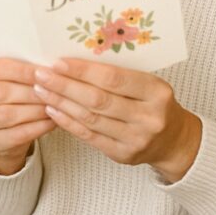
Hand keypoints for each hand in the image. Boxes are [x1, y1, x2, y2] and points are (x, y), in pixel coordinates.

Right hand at [0, 58, 56, 174]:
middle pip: (0, 92)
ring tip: (54, 105)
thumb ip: (26, 70)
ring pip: (6, 115)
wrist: (7, 127)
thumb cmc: (14, 95)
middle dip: (30, 91)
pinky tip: (51, 121)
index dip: (22, 70)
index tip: (44, 71)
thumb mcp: (15, 77)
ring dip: (34, 110)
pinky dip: (36, 127)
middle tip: (53, 90)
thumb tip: (49, 66)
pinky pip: (14, 135)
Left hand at [33, 58, 201, 181]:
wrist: (174, 140)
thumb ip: (120, 74)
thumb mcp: (148, 84)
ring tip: (41, 90)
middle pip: (98, 99)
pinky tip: (53, 110)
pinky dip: (68, 122)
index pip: (114, 78)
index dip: (83, 70)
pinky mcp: (124, 155)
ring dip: (62, 103)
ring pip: (91, 118)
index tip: (58, 62)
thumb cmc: (155, 104)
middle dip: (65, 85)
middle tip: (41, 75)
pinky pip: (90, 136)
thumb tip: (75, 59)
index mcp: (156, 92)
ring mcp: (136, 139)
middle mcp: (149, 117)